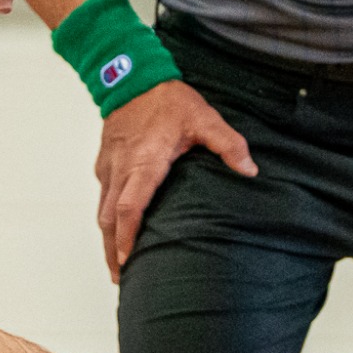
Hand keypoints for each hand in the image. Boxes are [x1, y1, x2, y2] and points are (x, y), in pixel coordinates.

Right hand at [96, 80, 256, 281]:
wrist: (131, 74)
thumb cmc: (166, 98)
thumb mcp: (204, 118)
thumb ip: (228, 144)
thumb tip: (250, 170)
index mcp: (144, 163)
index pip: (129, 208)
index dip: (127, 237)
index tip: (128, 261)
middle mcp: (121, 169)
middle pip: (109, 219)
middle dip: (113, 251)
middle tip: (121, 277)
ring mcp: (109, 166)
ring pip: (102, 211)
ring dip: (108, 238)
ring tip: (118, 263)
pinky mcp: (105, 162)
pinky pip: (103, 196)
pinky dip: (107, 219)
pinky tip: (115, 229)